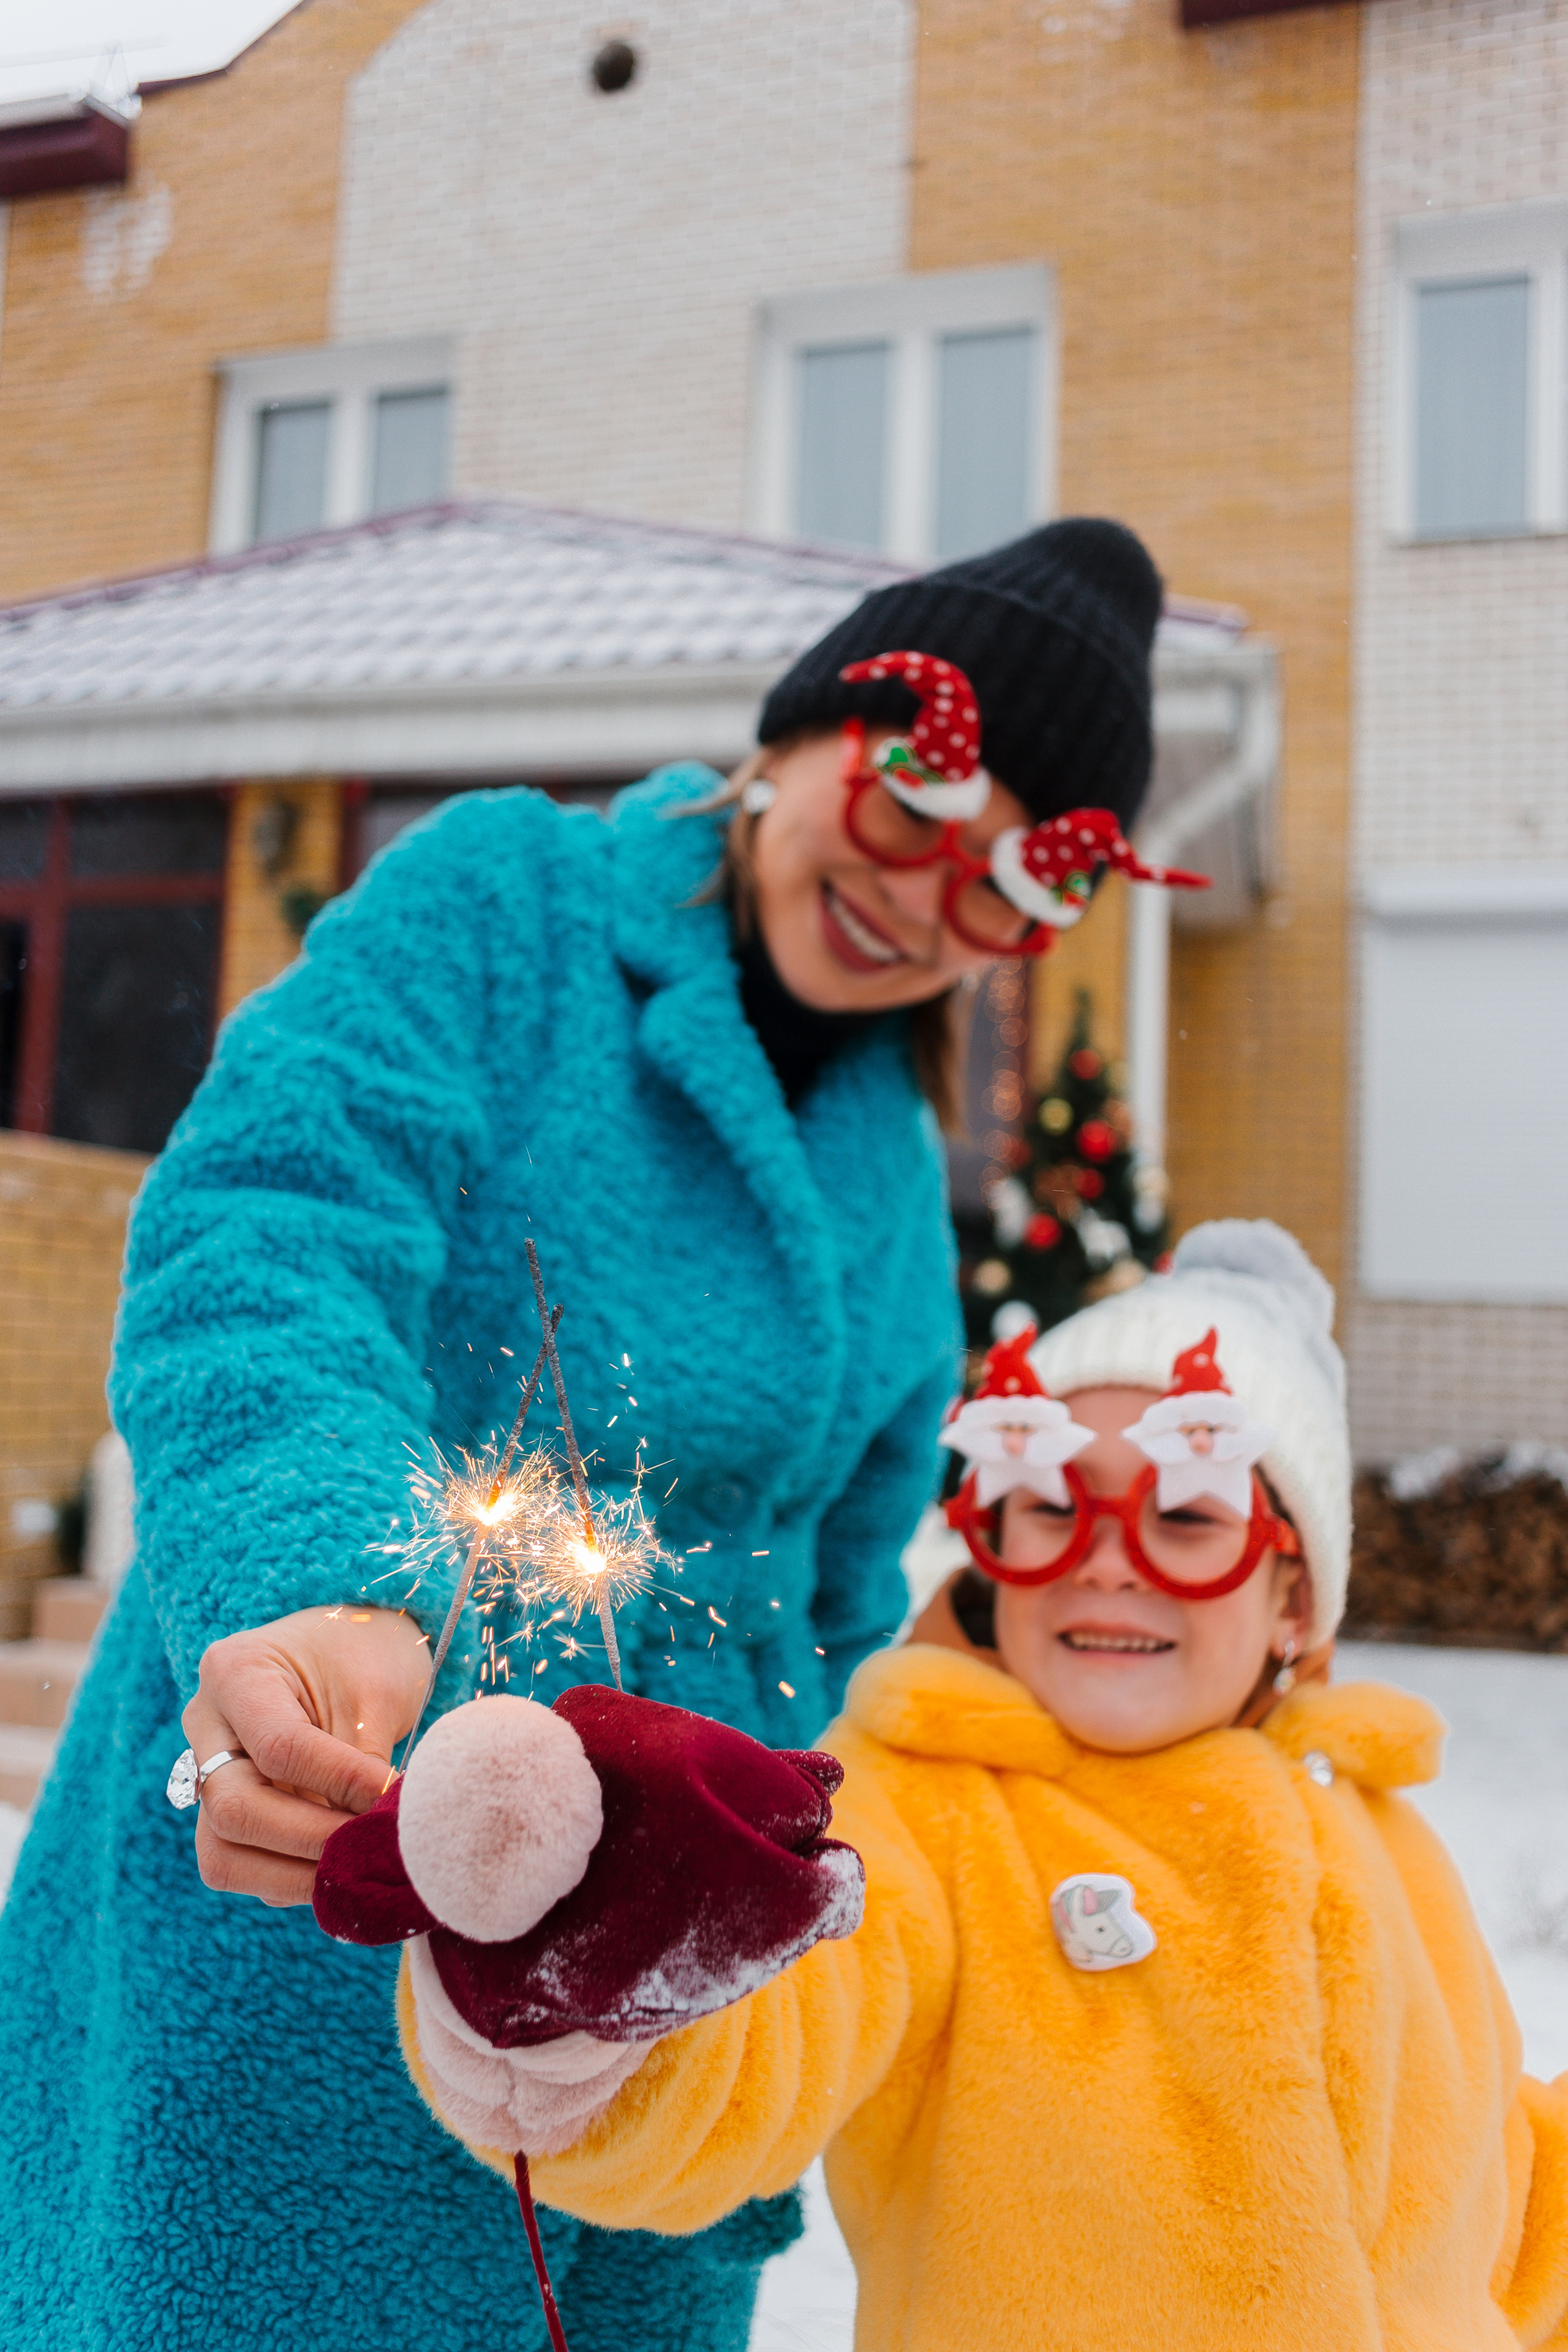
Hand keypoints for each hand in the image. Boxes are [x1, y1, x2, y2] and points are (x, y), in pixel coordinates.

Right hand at [181, 1605, 430, 1907]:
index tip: (393, 1798)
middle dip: (311, 1838)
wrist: (349, 1648)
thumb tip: (377, 1838)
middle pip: (234, 1809)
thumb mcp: (375, 1691)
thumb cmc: (364, 1657)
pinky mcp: (223, 1815)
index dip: (341, 1782)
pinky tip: (343, 1868)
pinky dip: (294, 1879)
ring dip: (295, 1875)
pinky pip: (243, 1867)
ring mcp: (206, 1774)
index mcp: (235, 1671)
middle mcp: (206, 1725)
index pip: (279, 1747)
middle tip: (373, 1844)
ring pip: (222, 1855)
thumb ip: (366, 1763)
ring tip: (358, 1866)